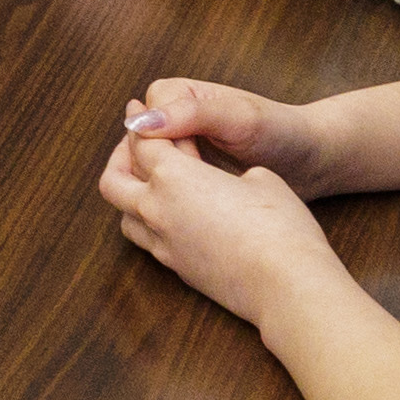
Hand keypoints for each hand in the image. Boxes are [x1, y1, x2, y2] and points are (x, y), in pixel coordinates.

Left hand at [99, 109, 341, 326]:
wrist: (286, 286)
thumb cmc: (279, 226)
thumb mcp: (261, 177)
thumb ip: (229, 173)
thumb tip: (228, 183)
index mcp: (173, 178)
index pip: (141, 143)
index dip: (140, 124)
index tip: (138, 113)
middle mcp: (157, 211)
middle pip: (113, 180)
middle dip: (120, 157)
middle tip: (139, 146)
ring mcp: (164, 245)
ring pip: (124, 215)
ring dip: (131, 195)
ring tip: (152, 184)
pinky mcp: (179, 271)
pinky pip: (148, 241)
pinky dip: (151, 223)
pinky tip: (176, 218)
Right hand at [116, 75, 348, 189]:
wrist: (311, 159)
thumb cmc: (281, 131)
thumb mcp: (240, 118)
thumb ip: (193, 113)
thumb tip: (141, 122)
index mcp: (178, 94)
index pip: (140, 122)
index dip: (158, 146)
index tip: (192, 166)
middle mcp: (172, 118)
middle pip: (136, 147)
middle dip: (155, 169)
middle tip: (192, 188)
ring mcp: (179, 147)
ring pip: (146, 169)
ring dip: (162, 186)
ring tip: (193, 202)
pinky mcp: (189, 173)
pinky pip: (164, 185)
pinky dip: (173, 199)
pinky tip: (193, 212)